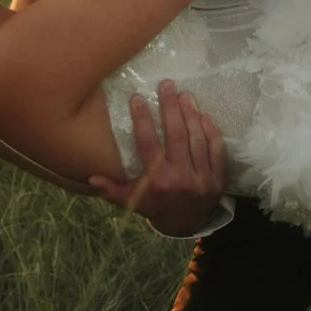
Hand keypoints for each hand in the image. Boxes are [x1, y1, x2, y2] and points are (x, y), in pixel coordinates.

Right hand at [90, 80, 226, 236]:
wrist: (186, 225)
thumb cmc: (155, 206)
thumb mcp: (132, 201)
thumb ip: (112, 189)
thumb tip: (91, 177)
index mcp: (157, 180)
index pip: (148, 143)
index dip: (142, 119)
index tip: (137, 97)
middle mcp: (180, 177)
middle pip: (176, 135)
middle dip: (170, 107)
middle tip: (167, 85)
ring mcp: (202, 178)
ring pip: (197, 139)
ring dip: (191, 114)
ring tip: (185, 95)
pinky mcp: (218, 179)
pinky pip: (216, 151)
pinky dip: (212, 132)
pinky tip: (205, 115)